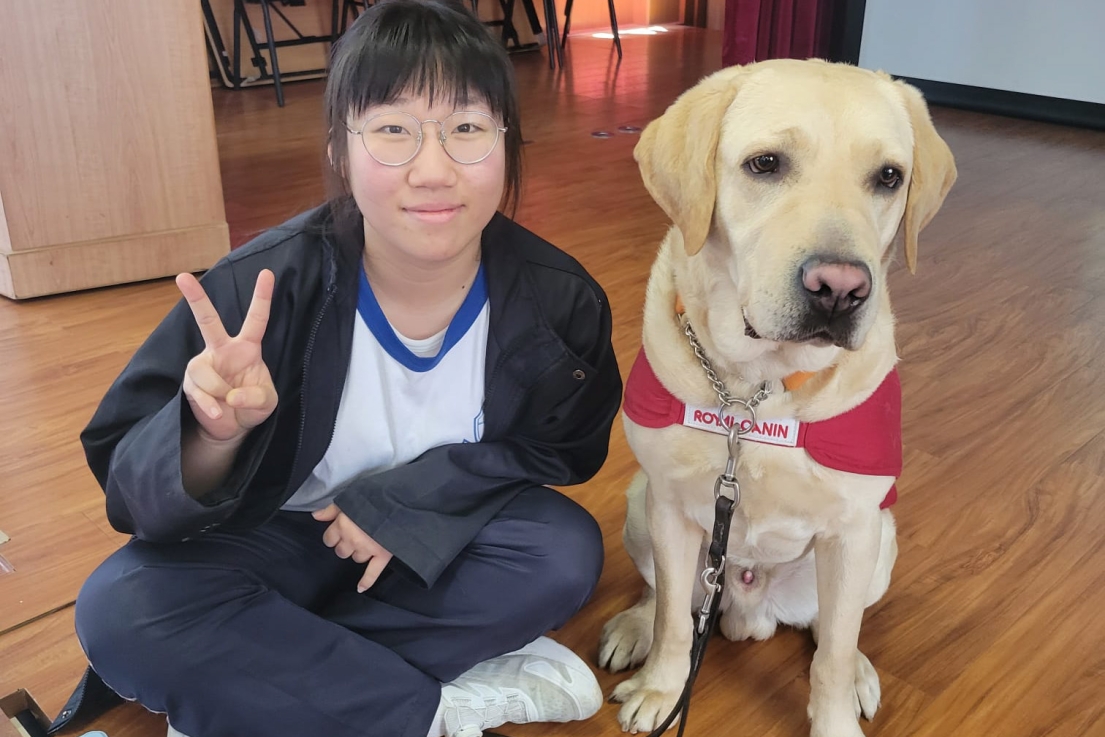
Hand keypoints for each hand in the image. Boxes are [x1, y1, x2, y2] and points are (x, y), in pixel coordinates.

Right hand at [177, 269, 277, 442]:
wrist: (232, 427)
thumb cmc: (253, 404)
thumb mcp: (267, 402)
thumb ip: (256, 396)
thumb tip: (232, 395)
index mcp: (247, 347)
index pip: (256, 319)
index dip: (262, 297)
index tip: (267, 273)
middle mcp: (222, 350)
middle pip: (208, 320)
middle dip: (196, 298)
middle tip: (182, 276)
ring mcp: (204, 365)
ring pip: (204, 371)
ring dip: (219, 391)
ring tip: (228, 403)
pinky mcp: (191, 383)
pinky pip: (198, 392)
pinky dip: (211, 406)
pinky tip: (219, 413)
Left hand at [314, 504, 393, 591]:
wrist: (397, 503)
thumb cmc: (374, 498)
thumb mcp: (349, 499)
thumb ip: (331, 509)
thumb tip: (316, 515)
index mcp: (342, 525)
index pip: (329, 538)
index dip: (334, 535)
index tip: (339, 532)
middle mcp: (352, 540)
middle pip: (341, 551)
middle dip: (345, 545)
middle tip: (353, 537)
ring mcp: (367, 549)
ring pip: (355, 558)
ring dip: (358, 553)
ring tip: (366, 543)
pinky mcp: (382, 555)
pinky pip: (372, 573)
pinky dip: (366, 581)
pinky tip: (360, 588)